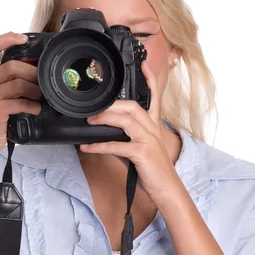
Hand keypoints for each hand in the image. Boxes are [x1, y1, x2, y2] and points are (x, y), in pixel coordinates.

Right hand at [0, 31, 41, 154]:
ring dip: (35, 89)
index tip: (23, 38)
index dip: (8, 38)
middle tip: (43, 80)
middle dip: (32, 72)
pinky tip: (35, 109)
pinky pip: (19, 102)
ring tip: (41, 96)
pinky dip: (32, 105)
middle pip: (13, 66)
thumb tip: (36, 74)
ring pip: (18, 83)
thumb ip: (11, 82)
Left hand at [80, 60, 177, 204]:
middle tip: (93, 109)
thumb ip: (123, 139)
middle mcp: (153, 129)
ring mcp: (149, 140)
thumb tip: (102, 133)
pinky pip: (117, 145)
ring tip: (89, 121)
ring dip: (105, 119)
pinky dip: (99, 146)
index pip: (154, 97)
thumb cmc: (151, 170)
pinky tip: (88, 147)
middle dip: (111, 104)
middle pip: (132, 106)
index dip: (149, 79)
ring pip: (126, 120)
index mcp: (153, 126)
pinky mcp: (143, 153)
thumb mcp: (136, 150)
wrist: (167, 190)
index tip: (143, 64)